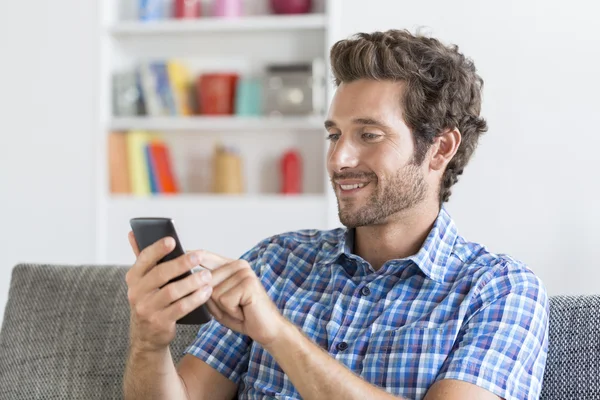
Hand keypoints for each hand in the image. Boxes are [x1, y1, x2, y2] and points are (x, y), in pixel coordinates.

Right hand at [125, 232, 212, 351]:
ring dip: (192, 282)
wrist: (146, 335)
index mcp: (133, 278)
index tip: (172, 241)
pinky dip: (195, 299)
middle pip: (161, 274)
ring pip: (172, 291)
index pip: (144, 259)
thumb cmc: (150, 299)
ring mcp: (147, 309)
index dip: (157, 249)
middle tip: (198, 256)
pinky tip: (206, 292)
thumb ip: (142, 258)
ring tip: (206, 275)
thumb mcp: (142, 281)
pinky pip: (181, 308)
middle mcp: (136, 293)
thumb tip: (132, 233)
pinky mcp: (160, 322)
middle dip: (181, 263)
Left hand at [198, 250, 286, 346]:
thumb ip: (206, 289)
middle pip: (205, 280)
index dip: (191, 257)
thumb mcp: (219, 301)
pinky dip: (231, 311)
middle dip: (213, 301)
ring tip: (238, 309)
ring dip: (223, 307)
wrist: (267, 329)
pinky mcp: (248, 283)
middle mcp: (238, 265)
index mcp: (231, 266)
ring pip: (213, 292)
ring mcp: (244, 273)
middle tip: (232, 307)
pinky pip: (224, 299)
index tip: (177, 251)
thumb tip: (189, 280)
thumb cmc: (242, 315)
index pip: (206, 257)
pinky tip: (243, 311)